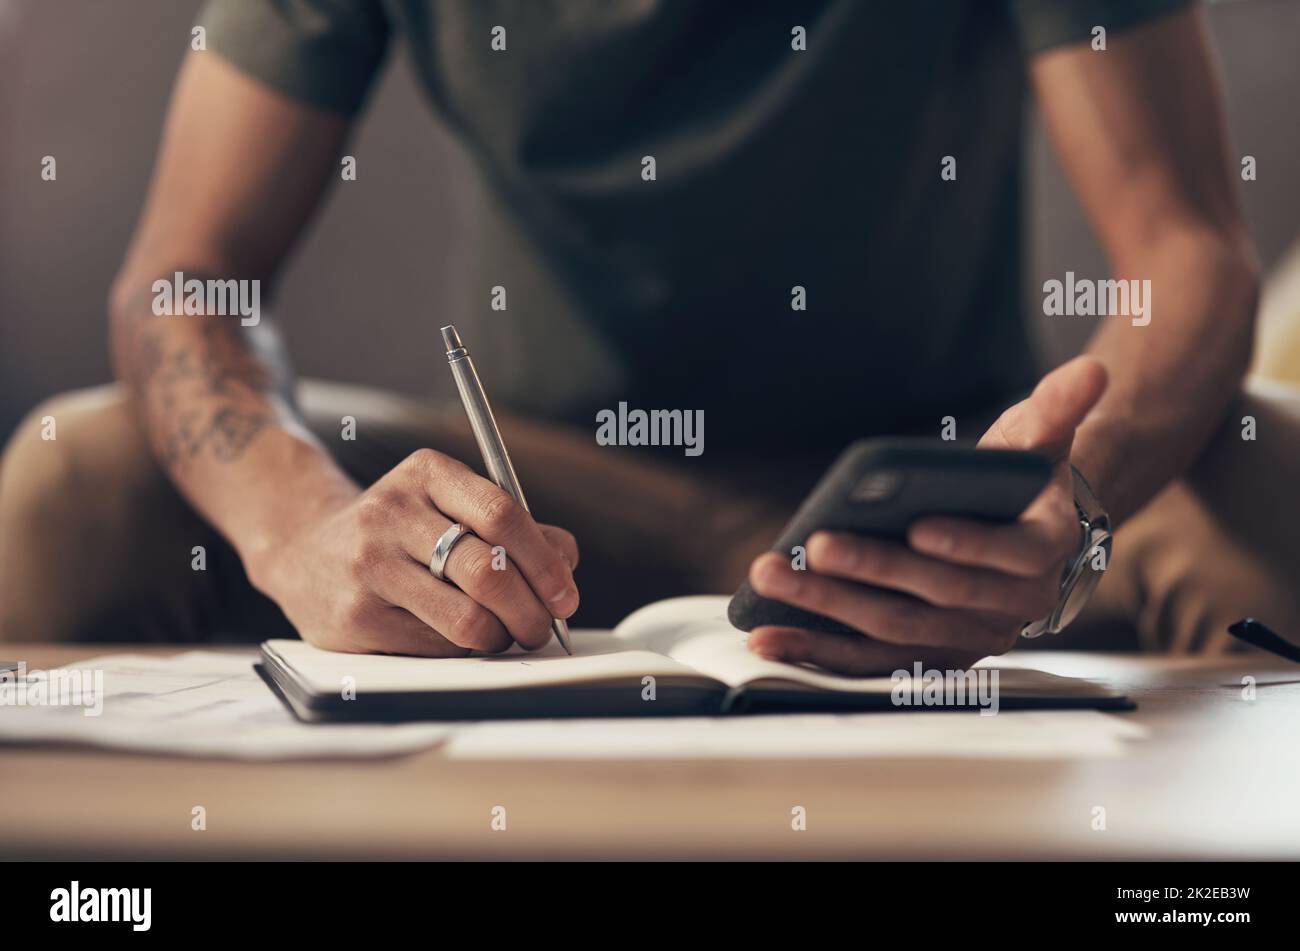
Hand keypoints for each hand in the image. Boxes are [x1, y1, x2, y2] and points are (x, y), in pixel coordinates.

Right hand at [250, 449, 579, 655]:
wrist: (303, 549)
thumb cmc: (398, 529)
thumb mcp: (448, 504)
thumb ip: (511, 526)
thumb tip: (566, 559)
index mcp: (427, 475)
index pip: (503, 515)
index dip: (545, 563)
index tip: (565, 594)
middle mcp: (393, 514)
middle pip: (488, 572)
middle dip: (531, 610)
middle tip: (543, 626)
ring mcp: (369, 566)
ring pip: (465, 619)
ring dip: (502, 636)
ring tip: (505, 634)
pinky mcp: (355, 616)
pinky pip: (435, 646)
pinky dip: (463, 649)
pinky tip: (459, 638)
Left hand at [745, 356, 1107, 673]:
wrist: (1020, 530)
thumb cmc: (1022, 479)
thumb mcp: (1041, 438)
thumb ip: (1060, 407)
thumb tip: (1092, 371)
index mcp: (1047, 554)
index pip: (1011, 555)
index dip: (966, 545)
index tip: (919, 526)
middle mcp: (1012, 608)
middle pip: (937, 598)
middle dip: (872, 571)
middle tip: (815, 546)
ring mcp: (968, 638)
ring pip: (894, 632)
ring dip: (828, 610)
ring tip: (772, 578)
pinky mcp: (926, 655)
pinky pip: (869, 661)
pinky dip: (817, 652)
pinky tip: (765, 636)